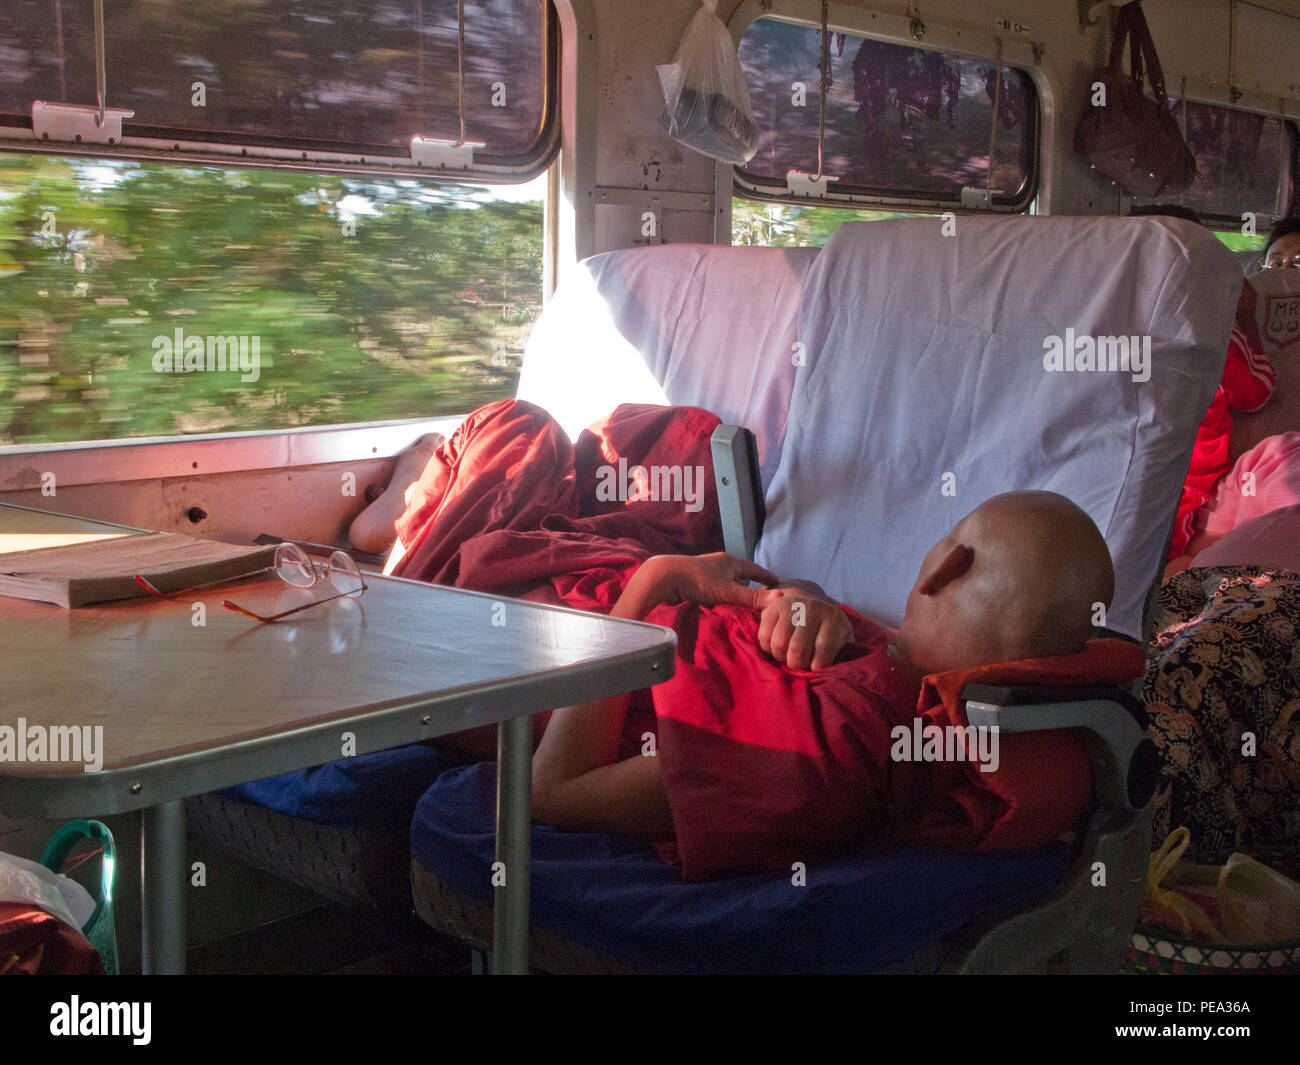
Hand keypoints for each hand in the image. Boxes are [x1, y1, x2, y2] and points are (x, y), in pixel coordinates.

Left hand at [612, 553, 778, 619]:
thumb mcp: (728, 592)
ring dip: (733, 590)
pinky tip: (718, 603)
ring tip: (740, 601)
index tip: (777, 582)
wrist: (664, 577)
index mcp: (730, 562)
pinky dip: (720, 595)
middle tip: (761, 595)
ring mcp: (705, 571)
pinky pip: (713, 587)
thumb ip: (753, 597)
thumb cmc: (697, 581)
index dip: (766, 577)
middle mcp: (718, 564)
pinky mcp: (693, 579)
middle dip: (749, 584)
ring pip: (725, 581)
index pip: (754, 569)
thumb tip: (780, 598)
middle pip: (740, 574)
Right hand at [758, 592, 852, 670]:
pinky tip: (777, 650)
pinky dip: (768, 649)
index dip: (818, 664)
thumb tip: (834, 672)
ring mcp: (791, 605)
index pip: (824, 646)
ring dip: (781, 658)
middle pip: (798, 648)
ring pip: (779, 643)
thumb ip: (842, 654)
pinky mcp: (772, 607)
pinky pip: (764, 636)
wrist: (811, 606)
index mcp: (834, 617)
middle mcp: (812, 607)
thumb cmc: (828, 632)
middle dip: (796, 665)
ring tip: (787, 659)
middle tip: (798, 668)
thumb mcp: (842, 639)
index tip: (814, 671)